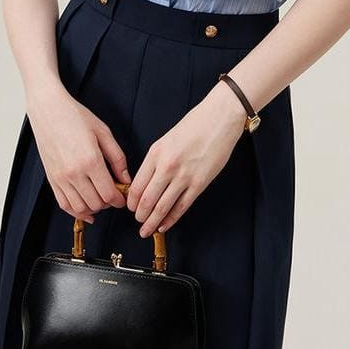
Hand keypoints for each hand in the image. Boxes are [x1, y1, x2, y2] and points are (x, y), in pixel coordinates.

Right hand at [27, 87, 131, 223]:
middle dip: (108, 203)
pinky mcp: (51, 179)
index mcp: (91, 160)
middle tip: (113, 194)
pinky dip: (76, 210)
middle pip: (96, 203)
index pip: (109, 194)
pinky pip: (64, 204)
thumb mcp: (104, 133)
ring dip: (93, 208)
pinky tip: (85, 208)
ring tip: (100, 198)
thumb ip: (117, 158)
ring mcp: (60, 178)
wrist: (49, 110)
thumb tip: (126, 179)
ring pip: (80, 208)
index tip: (123, 197)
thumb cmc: (76, 117)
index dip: (120, 200)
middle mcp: (74, 173)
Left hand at [126, 80, 246, 237]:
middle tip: (137, 222)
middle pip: (146, 199)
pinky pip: (181, 207)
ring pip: (162, 207)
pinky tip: (164, 225)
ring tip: (146, 230)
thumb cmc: (194, 125)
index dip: (131, 201)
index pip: (136, 185)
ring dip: (152, 222)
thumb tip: (146, 182)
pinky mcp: (200, 183)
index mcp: (156, 153)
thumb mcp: (166, 139)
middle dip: (139, 215)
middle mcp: (167, 166)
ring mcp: (184, 176)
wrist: (219, 118)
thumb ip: (155, 160)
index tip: (130, 207)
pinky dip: (171, 219)